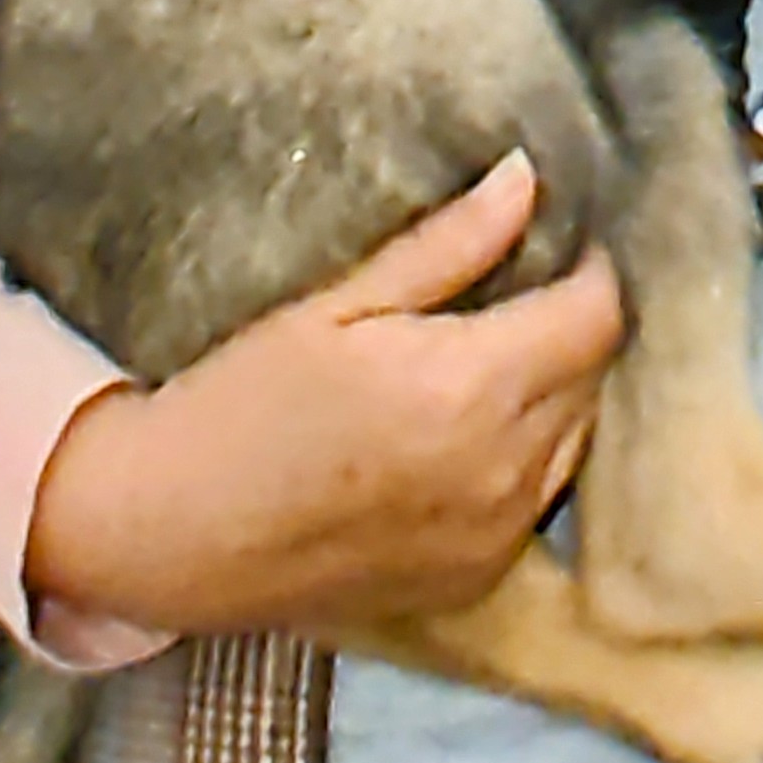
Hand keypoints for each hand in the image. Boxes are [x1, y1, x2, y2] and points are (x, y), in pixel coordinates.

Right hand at [25, 152, 624, 638]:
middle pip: (593, 375)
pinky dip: (526, 463)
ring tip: (493, 362)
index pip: (598, 315)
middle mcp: (499, 470)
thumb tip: (527, 179)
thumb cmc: (241, 403)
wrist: (164, 534)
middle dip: (571, 327)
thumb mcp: (339, 304)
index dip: (591, 269)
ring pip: (575, 440)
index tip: (565, 243)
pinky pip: (536, 503)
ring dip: (556, 395)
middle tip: (520, 295)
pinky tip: (468, 438)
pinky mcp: (469, 583)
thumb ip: (449, 245)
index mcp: (470, 390)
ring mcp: (489, 536)